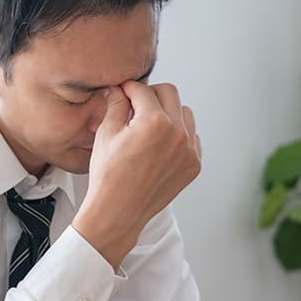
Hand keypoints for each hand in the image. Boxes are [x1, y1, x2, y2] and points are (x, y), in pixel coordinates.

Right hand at [72, 81, 201, 266]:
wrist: (118, 211)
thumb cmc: (108, 176)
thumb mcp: (106, 134)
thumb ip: (116, 105)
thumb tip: (118, 89)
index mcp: (154, 122)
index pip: (143, 89)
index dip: (129, 88)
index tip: (123, 92)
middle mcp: (177, 133)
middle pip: (169, 93)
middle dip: (150, 95)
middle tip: (135, 105)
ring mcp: (189, 150)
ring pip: (184, 113)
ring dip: (167, 112)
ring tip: (147, 126)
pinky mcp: (193, 164)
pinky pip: (191, 137)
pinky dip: (177, 134)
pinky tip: (158, 145)